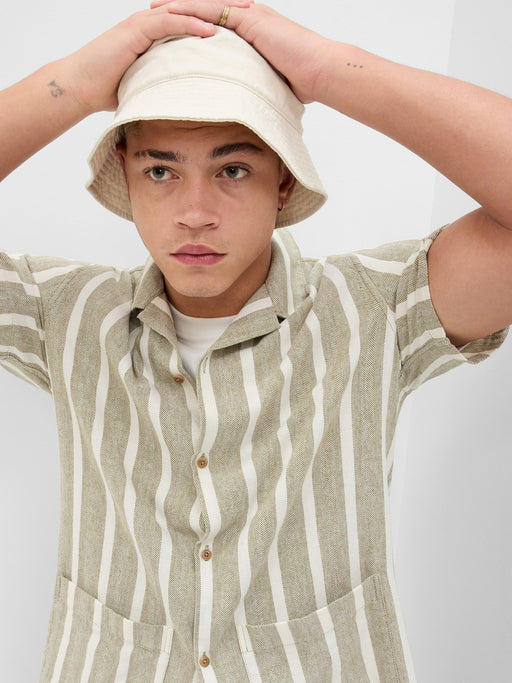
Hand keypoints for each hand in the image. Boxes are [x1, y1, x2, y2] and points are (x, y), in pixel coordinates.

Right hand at [62, 0, 250, 112]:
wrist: (81, 86)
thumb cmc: (111, 89)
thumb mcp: (150, 87)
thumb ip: (170, 88)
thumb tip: (190, 107)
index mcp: (160, 34)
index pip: (196, 20)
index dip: (222, 19)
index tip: (248, 24)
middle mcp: (155, 22)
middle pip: (196, 9)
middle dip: (225, 7)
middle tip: (254, 7)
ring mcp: (145, 23)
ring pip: (186, 9)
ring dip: (214, 10)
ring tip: (241, 12)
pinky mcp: (136, 29)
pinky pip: (169, 22)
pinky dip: (190, 24)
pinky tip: (212, 30)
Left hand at [149, 1, 330, 102]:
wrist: (320, 71)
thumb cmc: (304, 82)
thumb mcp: (271, 83)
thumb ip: (256, 87)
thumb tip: (247, 108)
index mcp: (253, 32)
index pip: (216, 23)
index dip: (193, 23)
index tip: (172, 28)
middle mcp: (249, 18)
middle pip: (207, 9)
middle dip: (181, 9)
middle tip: (155, 11)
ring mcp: (250, 15)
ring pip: (207, 5)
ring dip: (180, 5)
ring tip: (156, 8)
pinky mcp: (250, 18)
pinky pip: (214, 10)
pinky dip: (192, 9)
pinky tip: (173, 11)